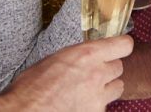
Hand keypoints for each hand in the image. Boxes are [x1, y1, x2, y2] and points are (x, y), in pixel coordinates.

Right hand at [0, 36, 133, 111]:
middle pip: (119, 67)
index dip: (121, 46)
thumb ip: (79, 55)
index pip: (124, 45)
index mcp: (87, 54)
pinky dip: (96, 105)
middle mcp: (98, 74)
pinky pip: (105, 106)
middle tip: (95, 72)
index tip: (118, 47)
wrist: (25, 110)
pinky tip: (81, 104)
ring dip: (107, 87)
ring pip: (117, 88)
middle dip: (109, 69)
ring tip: (90, 89)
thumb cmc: (32, 86)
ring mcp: (98, 96)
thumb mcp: (57, 58)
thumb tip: (87, 55)